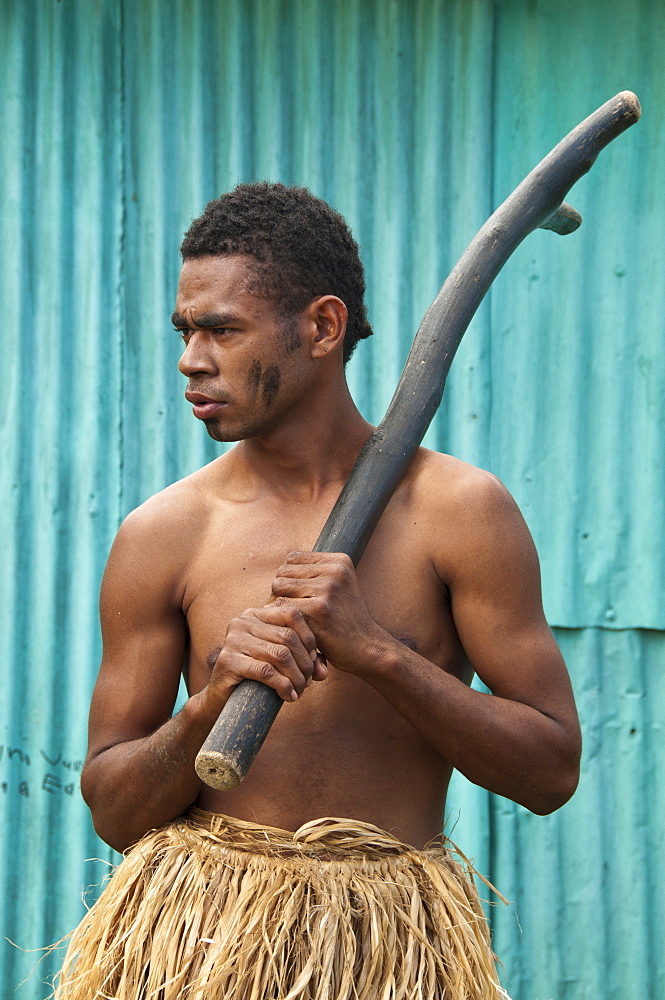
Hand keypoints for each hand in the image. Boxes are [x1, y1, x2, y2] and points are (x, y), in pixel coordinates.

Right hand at [204, 604, 327, 712]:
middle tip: (308, 682)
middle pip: (288, 637)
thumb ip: (303, 660)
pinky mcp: (228, 661)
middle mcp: (243, 622)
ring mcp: (233, 640)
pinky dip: (283, 685)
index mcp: (256, 614)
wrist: (221, 700)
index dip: (309, 638)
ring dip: (296, 677)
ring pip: (280, 654)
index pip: (292, 614)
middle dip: (304, 663)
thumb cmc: (256, 678)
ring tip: (300, 691)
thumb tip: (324, 673)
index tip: (314, 662)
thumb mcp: (281, 663)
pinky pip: (266, 671)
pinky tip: (289, 696)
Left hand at [270, 551, 383, 672]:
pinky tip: (292, 628)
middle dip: (281, 590)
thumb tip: (279, 570)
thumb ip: (315, 573)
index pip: (293, 558)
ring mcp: (327, 589)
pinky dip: (281, 618)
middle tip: (291, 611)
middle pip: (283, 571)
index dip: (288, 577)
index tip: (297, 596)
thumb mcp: (340, 586)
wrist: (366, 647)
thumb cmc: (345, 619)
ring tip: (291, 618)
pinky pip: (280, 606)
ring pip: (278, 586)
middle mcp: (335, 571)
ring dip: (278, 604)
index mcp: (339, 561)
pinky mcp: (318, 610)